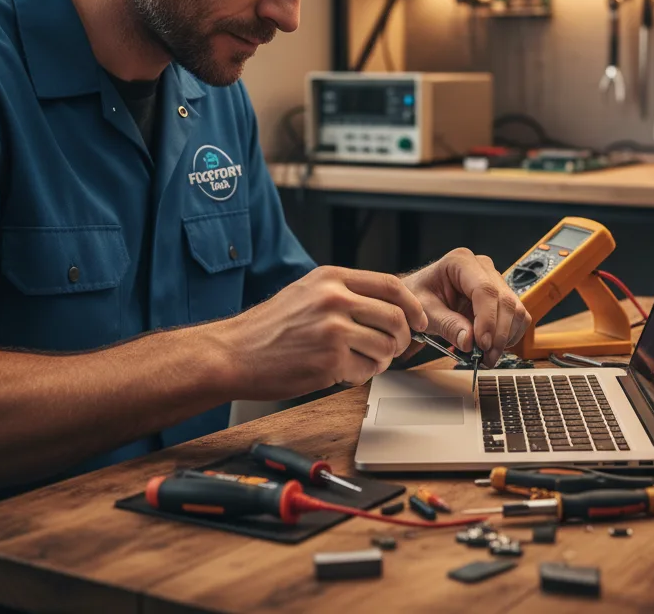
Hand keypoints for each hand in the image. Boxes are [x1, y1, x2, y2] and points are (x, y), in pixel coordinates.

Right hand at [220, 266, 427, 398]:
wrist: (234, 353)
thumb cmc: (270, 326)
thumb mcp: (308, 291)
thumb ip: (346, 292)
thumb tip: (389, 306)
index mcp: (332, 278)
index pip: (391, 285)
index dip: (412, 305)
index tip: (418, 320)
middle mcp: (334, 299)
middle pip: (396, 318)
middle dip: (403, 338)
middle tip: (396, 347)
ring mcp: (333, 330)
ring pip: (386, 347)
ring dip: (382, 360)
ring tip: (362, 360)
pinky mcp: (329, 361)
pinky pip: (366, 371)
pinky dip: (362, 375)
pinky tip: (343, 371)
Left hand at [402, 248, 529, 366]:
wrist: (421, 294)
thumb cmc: (419, 295)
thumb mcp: (424, 310)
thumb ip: (446, 325)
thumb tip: (469, 343)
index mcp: (460, 262)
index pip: (485, 290)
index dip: (487, 319)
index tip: (481, 345)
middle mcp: (483, 267)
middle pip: (504, 301)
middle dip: (498, 335)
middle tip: (484, 358)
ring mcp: (495, 280)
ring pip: (516, 310)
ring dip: (505, 338)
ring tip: (485, 357)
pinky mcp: (502, 296)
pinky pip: (518, 317)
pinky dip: (509, 336)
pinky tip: (491, 347)